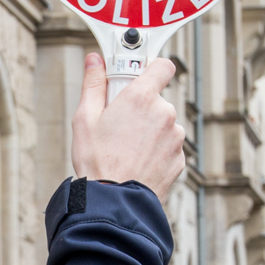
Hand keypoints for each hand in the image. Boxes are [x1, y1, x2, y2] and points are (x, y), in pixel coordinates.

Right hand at [71, 54, 185, 200]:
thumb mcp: (85, 119)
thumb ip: (94, 84)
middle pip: (156, 100)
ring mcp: (175, 137)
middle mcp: (164, 113)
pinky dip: (156, 151)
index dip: (151, 68)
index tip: (138, 75)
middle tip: (119, 123)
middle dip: (140, 108)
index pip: (162, 66)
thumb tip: (94, 61)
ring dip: (149, 131)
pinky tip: (137, 162)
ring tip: (126, 149)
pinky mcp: (179, 159)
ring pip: (163, 125)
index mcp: (141, 98)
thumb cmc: (98, 163)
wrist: (116, 202)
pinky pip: (168, 147)